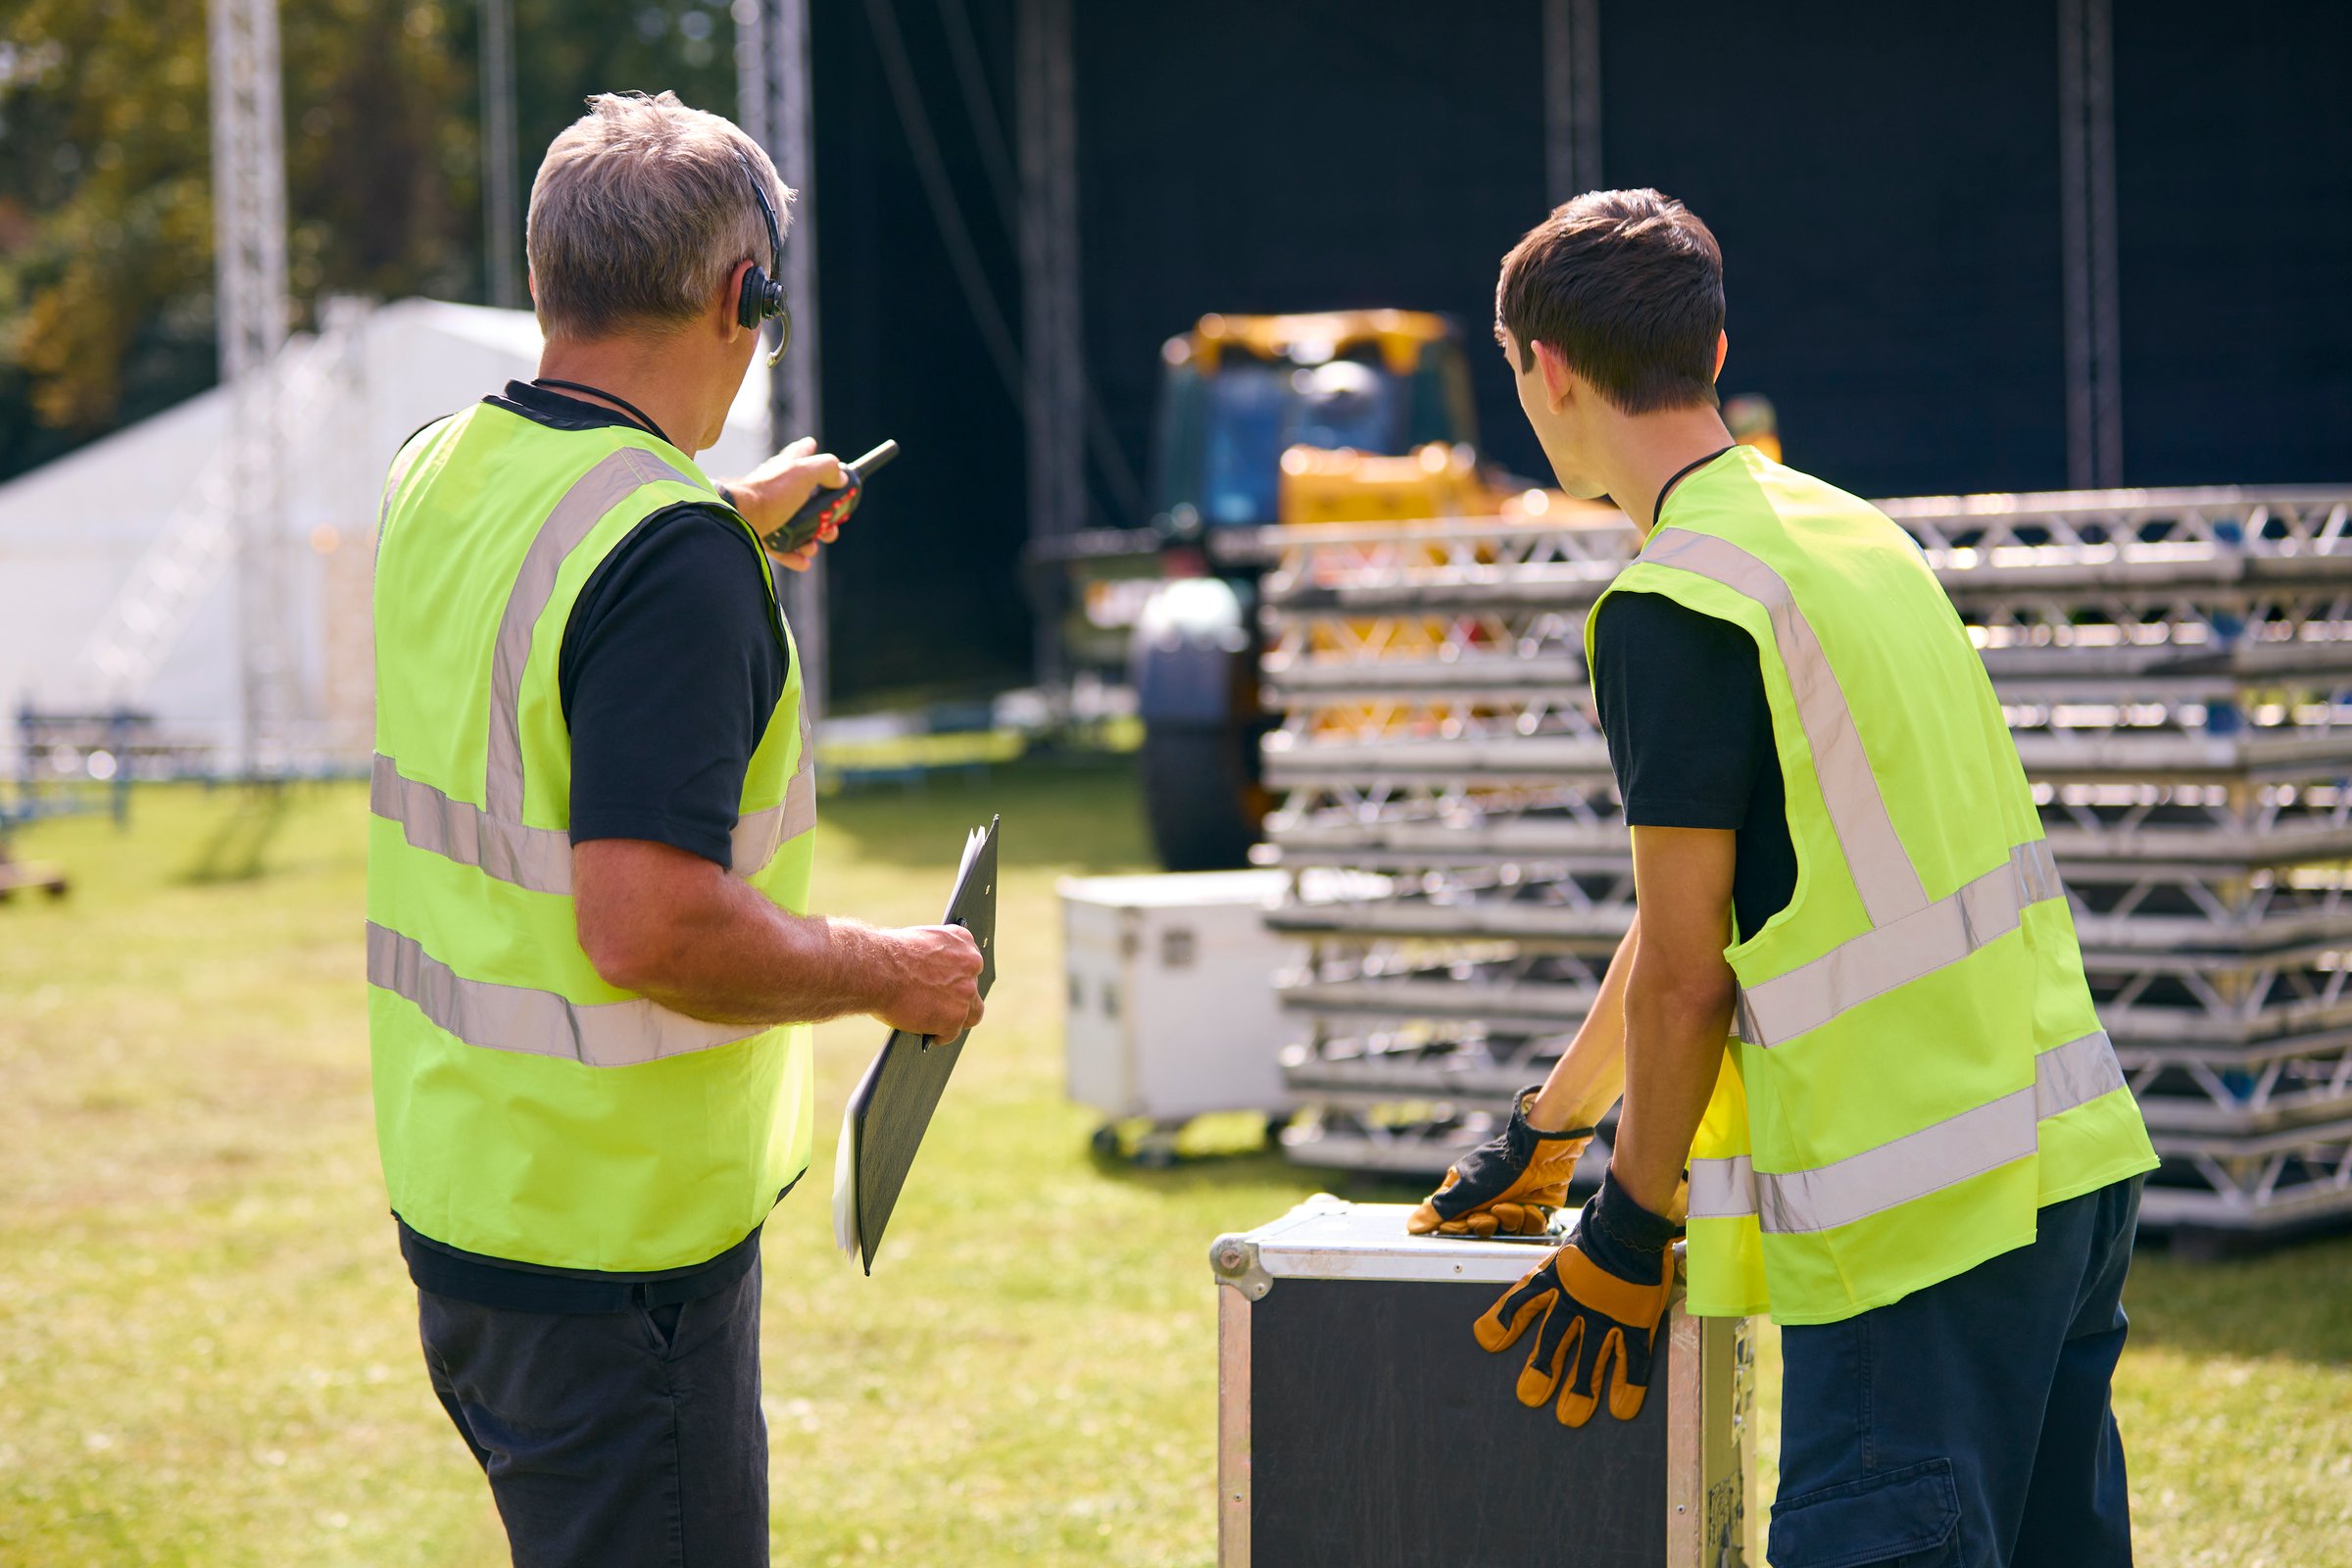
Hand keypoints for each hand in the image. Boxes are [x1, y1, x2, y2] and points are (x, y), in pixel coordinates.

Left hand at [721, 437, 844, 572]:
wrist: (739, 519)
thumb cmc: (770, 493)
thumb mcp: (803, 472)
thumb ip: (826, 469)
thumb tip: (840, 477)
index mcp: (786, 469)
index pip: (800, 453)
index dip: (810, 450)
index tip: (816, 450)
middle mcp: (778, 489)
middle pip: (807, 498)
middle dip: (825, 514)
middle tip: (831, 523)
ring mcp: (770, 512)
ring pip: (798, 525)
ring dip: (812, 538)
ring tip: (814, 544)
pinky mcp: (762, 533)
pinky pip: (783, 547)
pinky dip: (795, 555)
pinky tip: (804, 561)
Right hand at [875, 923, 984, 1039]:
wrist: (876, 969)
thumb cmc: (887, 955)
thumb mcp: (918, 941)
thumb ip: (935, 954)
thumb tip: (935, 973)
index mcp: (962, 941)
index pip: (970, 963)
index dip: (960, 977)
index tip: (954, 986)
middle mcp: (971, 965)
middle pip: (973, 989)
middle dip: (960, 999)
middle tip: (947, 1007)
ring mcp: (966, 993)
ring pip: (971, 1014)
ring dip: (957, 1020)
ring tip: (943, 1026)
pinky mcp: (954, 1018)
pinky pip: (952, 1033)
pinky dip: (940, 1035)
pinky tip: (931, 1036)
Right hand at [1407, 1086, 1593, 1235]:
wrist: (1542, 1154)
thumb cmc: (1499, 1167)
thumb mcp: (1465, 1189)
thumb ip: (1439, 1210)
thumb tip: (1410, 1226)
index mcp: (1464, 1192)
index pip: (1453, 1223)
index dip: (1459, 1228)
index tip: (1464, 1223)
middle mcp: (1486, 1200)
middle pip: (1481, 1230)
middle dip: (1487, 1224)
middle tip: (1490, 1214)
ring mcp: (1511, 1205)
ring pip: (1507, 1231)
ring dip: (1510, 1220)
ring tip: (1514, 1205)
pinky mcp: (1534, 1210)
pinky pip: (1529, 1228)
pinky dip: (1530, 1219)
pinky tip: (1530, 1205)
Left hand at [1472, 1220, 1673, 1427]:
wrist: (1632, 1224)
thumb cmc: (1596, 1234)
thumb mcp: (1561, 1252)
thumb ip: (1545, 1275)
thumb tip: (1519, 1292)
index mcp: (1554, 1279)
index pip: (1522, 1302)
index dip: (1503, 1322)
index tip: (1487, 1342)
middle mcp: (1575, 1301)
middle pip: (1554, 1342)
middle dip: (1541, 1370)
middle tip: (1529, 1396)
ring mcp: (1606, 1313)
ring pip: (1590, 1359)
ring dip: (1579, 1388)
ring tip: (1569, 1416)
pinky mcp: (1634, 1320)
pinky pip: (1632, 1359)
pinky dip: (1628, 1385)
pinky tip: (1621, 1409)